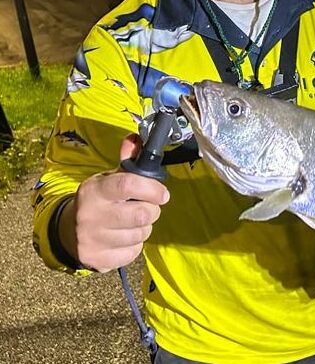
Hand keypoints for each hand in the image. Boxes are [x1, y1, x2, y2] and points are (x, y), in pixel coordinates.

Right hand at [58, 134, 169, 272]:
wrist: (68, 231)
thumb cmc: (99, 200)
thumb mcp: (108, 178)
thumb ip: (126, 161)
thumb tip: (136, 139)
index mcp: (94, 190)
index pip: (128, 184)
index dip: (152, 189)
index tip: (162, 194)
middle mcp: (90, 215)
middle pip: (142, 214)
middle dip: (152, 210)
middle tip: (148, 207)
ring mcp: (92, 239)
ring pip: (141, 234)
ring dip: (144, 228)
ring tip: (132, 222)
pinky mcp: (97, 260)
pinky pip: (134, 252)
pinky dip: (135, 245)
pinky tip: (124, 237)